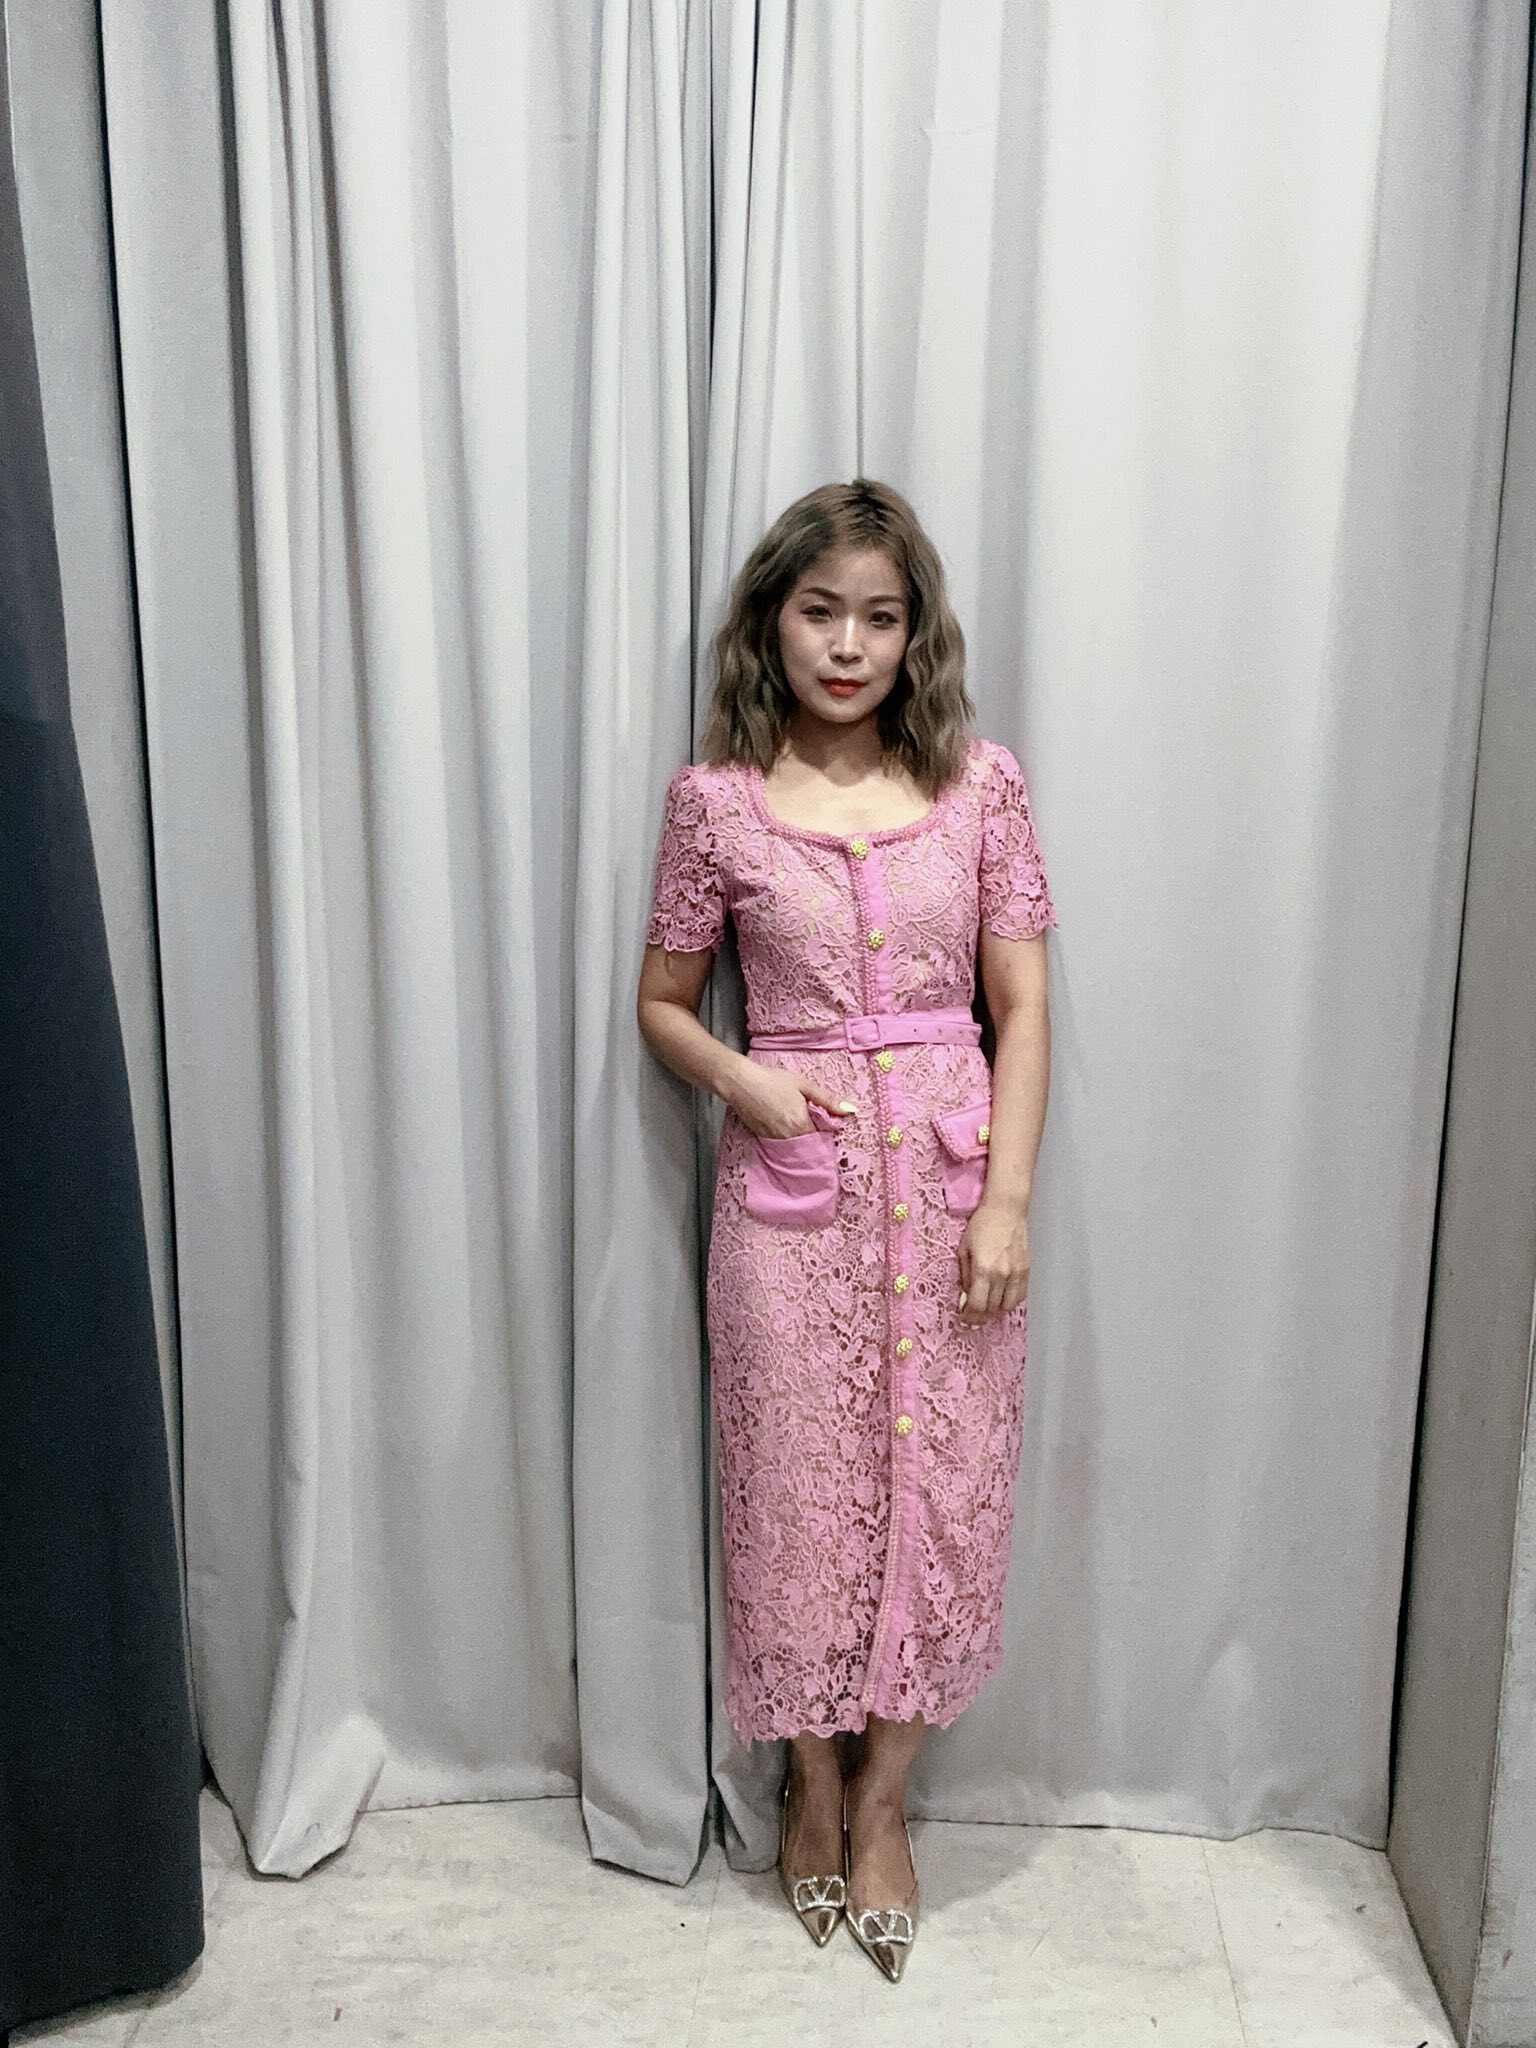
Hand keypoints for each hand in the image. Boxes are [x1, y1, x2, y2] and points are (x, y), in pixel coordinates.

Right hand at [726, 1058, 858, 1138]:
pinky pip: (782, 1146)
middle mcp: (789, 1137)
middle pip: (810, 1147)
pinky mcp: (763, 1139)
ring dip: (803, 1143)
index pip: (824, 1138)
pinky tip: (787, 1129)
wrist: (740, 1083)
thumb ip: (827, 1100)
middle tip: (818, 1129)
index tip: (831, 1126)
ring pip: (796, 1148)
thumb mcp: (803, 1085)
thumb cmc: (773, 1080)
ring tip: (803, 1129)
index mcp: (802, 1123)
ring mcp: (775, 1140)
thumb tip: (851, 1110)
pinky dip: (789, 1142)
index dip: (829, 1134)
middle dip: (817, 1141)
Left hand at [956, 1197, 1029, 1324]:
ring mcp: (1016, 1273)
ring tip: (988, 1306)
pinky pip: (1020, 1295)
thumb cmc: (981, 1225)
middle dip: (981, 1316)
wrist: (1005, 1210)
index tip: (965, 1318)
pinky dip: (1011, 1300)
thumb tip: (966, 1295)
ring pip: (1008, 1305)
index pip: (977, 1305)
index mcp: (983, 1269)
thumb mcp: (964, 1249)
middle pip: (992, 1308)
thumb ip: (965, 1275)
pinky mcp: (1026, 1269)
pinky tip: (1003, 1296)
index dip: (970, 1316)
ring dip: (996, 1309)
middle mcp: (1001, 1275)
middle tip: (974, 1317)